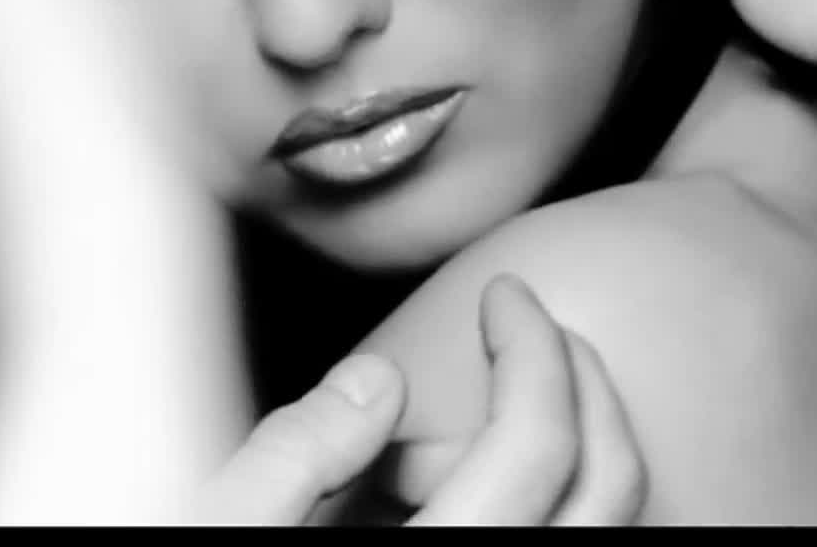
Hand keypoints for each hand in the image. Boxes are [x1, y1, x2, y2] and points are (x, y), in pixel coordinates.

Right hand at [199, 274, 645, 525]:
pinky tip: (408, 509)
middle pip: (607, 490)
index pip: (537, 444)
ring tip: (399, 464)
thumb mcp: (209, 525)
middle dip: (577, 387)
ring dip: (531, 464)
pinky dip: (508, 512)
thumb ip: (294, 454)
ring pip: (586, 532)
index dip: (534, 347)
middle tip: (527, 329)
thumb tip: (378, 384)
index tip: (506, 294)